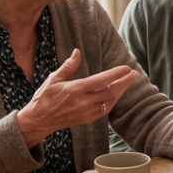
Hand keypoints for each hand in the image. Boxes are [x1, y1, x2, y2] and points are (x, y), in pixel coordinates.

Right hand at [18, 49, 139, 146]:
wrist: (39, 120)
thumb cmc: (44, 97)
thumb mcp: (53, 79)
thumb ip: (68, 66)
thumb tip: (77, 52)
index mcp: (74, 90)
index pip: (101, 80)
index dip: (116, 74)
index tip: (126, 68)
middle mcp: (82, 102)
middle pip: (110, 91)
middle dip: (124, 82)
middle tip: (134, 73)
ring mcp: (86, 113)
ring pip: (110, 102)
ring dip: (120, 91)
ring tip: (127, 81)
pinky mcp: (86, 119)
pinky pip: (104, 110)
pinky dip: (112, 101)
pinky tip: (116, 93)